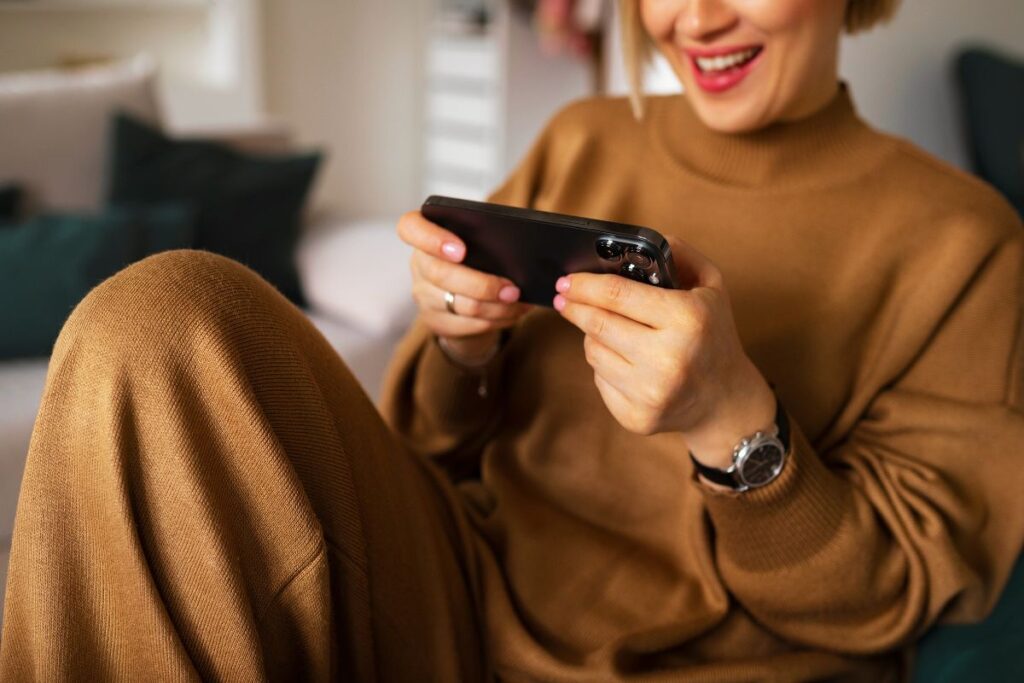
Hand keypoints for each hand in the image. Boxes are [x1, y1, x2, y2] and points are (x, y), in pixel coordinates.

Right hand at [397, 211, 530, 362]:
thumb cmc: (477, 254)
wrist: (466, 291)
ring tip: (520, 301)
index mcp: (424, 233)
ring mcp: (423, 295)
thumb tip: (523, 248)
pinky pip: (469, 325)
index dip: (432, 239)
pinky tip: (514, 312)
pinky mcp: (435, 321)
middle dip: (482, 285)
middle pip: (441, 275)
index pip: (410, 228)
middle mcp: (419, 263)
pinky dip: (497, 319)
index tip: (461, 250)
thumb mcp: (478, 239)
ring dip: (498, 306)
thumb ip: (490, 236)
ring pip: (461, 305)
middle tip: (513, 290)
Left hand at [553, 236, 775, 467]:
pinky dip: (603, 366)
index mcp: (688, 319)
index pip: (617, 295)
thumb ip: (680, 255)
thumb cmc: (713, 335)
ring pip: (593, 352)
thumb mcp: (711, 287)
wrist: (726, 400)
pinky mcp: (638, 417)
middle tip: (564, 298)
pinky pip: (599, 380)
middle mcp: (670, 359)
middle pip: (598, 324)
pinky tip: (623, 361)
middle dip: (575, 307)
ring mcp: (652, 392)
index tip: (566, 280)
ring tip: (608, 331)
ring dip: (592, 337)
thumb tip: (642, 242)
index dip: (584, 285)